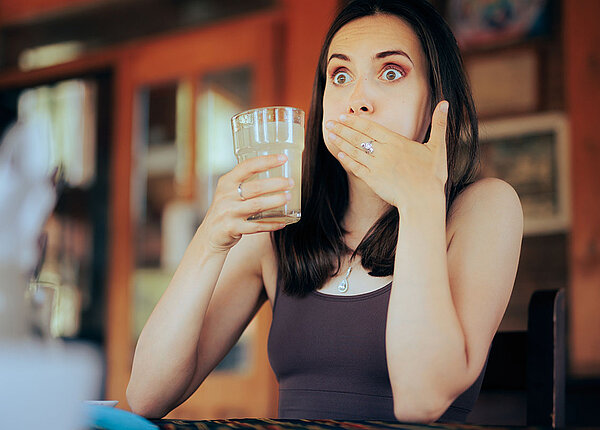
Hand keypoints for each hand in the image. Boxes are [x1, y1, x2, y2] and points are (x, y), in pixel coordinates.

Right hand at [200, 154, 293, 253]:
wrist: (210, 235)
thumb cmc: (225, 210)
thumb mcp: (228, 192)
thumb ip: (245, 183)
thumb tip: (275, 176)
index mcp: (226, 182)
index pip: (247, 166)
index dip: (266, 161)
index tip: (282, 158)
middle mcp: (226, 196)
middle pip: (255, 187)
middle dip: (276, 184)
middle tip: (290, 182)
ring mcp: (228, 213)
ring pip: (257, 205)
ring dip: (275, 201)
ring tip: (288, 197)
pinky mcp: (232, 228)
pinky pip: (256, 226)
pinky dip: (271, 224)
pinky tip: (282, 222)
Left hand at [325, 100, 448, 209]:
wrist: (423, 200)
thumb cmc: (432, 175)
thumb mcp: (438, 147)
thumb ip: (439, 124)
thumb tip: (446, 103)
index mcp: (396, 142)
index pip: (370, 127)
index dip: (355, 121)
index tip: (343, 116)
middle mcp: (383, 152)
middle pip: (358, 137)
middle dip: (342, 129)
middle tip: (329, 122)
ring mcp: (376, 166)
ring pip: (355, 151)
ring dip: (341, 142)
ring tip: (330, 134)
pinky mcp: (373, 180)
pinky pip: (356, 168)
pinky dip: (347, 160)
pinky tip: (339, 154)